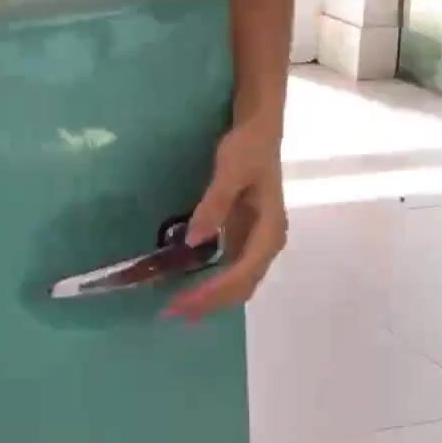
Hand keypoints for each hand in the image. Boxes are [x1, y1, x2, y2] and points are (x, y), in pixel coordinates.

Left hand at [166, 121, 287, 320]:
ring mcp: (257, 242)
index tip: (182, 302)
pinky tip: (189, 287)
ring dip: (210, 298)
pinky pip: (231, 271)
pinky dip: (211, 284)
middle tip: (172, 313)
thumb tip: (195, 240)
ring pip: (237, 283)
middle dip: (209, 303)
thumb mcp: (231, 171)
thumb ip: (214, 205)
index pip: (241, 274)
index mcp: (269, 231)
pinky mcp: (246, 237)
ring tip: (178, 308)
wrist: (261, 129)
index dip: (212, 292)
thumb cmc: (248, 148)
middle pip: (241, 287)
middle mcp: (267, 243)